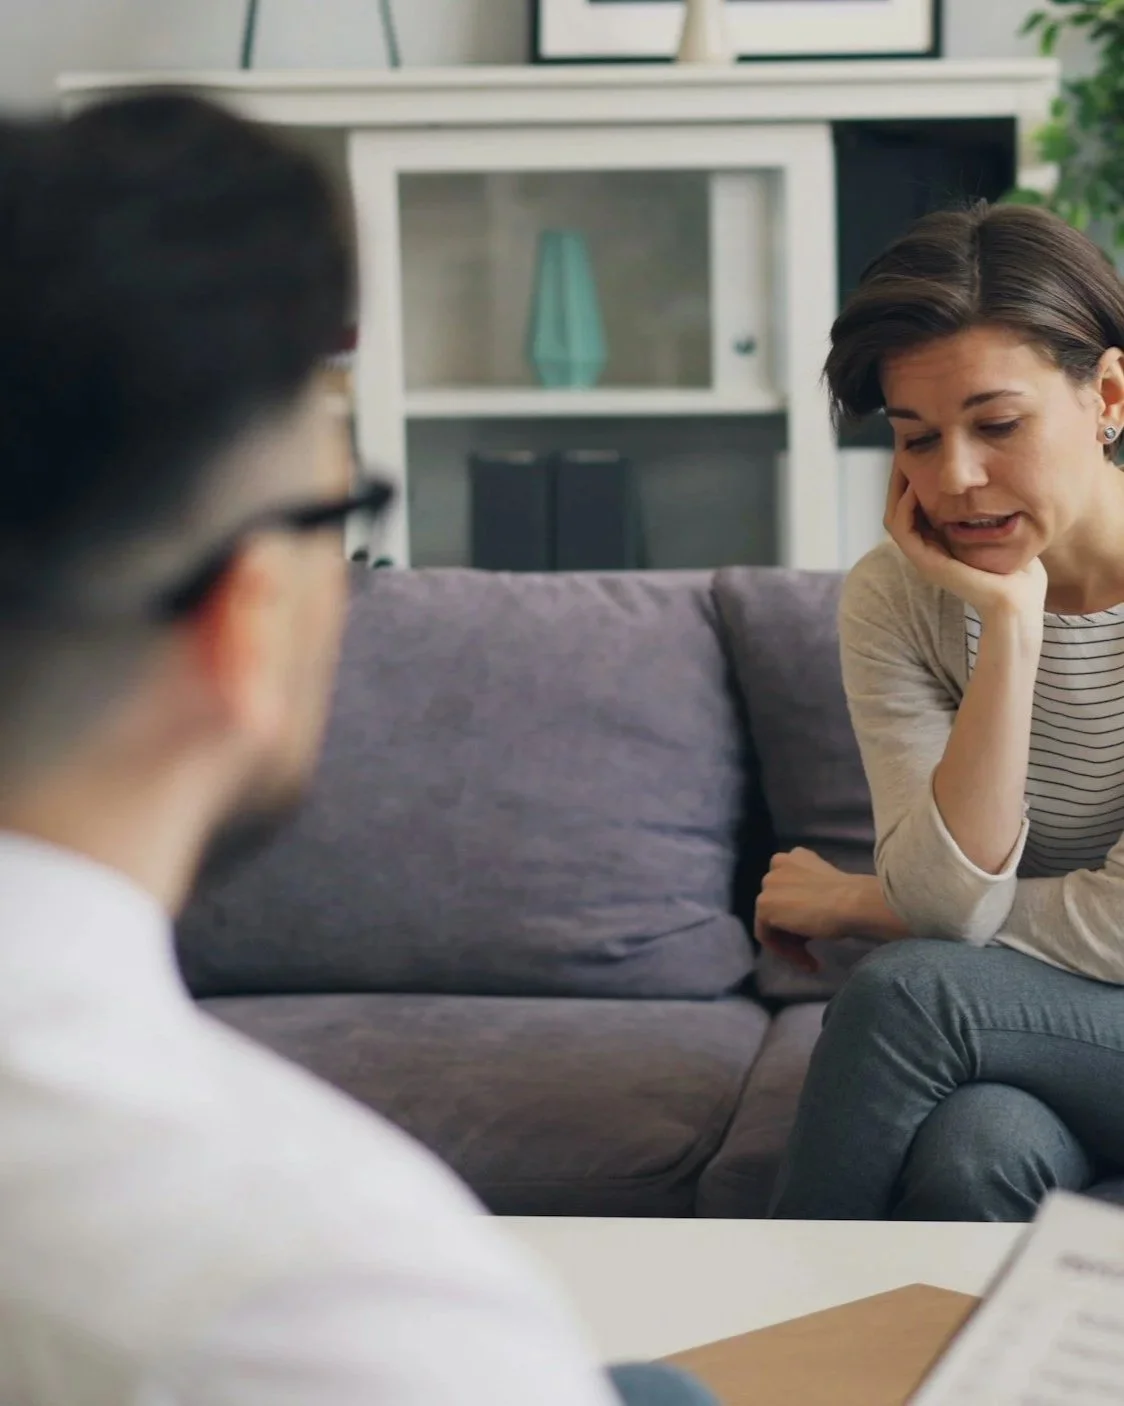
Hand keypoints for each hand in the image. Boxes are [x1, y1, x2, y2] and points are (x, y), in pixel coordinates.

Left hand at [753, 848, 863, 972]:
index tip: (815, 928)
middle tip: (813, 944)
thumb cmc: (852, 896)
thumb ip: (811, 891)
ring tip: (811, 959)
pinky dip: (784, 951)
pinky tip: (807, 960)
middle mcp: (778, 864)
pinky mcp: (764, 906)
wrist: (852, 903)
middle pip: (777, 903)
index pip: (788, 887)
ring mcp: (768, 884)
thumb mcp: (828, 887)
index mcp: (796, 857)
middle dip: (793, 926)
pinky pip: (766, 935)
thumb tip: (808, 911)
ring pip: (771, 920)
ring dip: (791, 942)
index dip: (800, 910)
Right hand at [884, 466, 1046, 624]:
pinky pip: (901, 529)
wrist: (1019, 599)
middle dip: (900, 479)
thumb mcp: (1003, 529)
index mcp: (941, 543)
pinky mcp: (926, 562)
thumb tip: (1000, 483)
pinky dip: (904, 507)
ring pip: (893, 517)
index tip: (919, 452)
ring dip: (896, 489)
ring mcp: (924, 557)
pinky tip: (915, 487)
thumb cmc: (1018, 568)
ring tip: (904, 462)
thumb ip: (993, 510)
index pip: (913, 507)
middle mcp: (928, 549)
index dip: (912, 479)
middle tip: (904, 451)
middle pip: (899, 508)